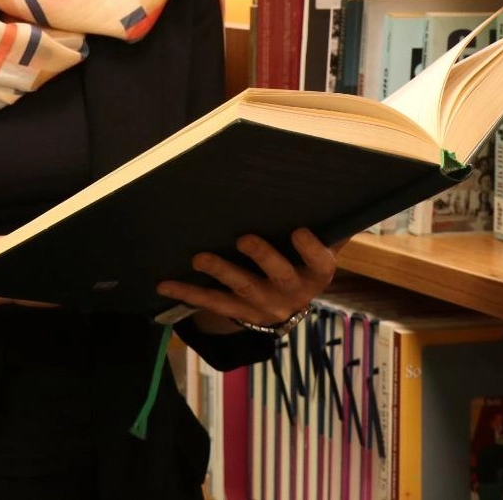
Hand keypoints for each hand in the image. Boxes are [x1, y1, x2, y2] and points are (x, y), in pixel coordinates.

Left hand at [156, 229, 339, 330]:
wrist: (286, 306)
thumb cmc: (303, 262)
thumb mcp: (319, 250)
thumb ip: (328, 227)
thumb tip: (337, 191)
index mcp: (316, 274)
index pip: (320, 262)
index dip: (311, 249)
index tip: (299, 230)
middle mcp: (292, 293)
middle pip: (279, 275)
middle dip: (262, 256)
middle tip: (244, 239)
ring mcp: (264, 305)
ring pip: (241, 288)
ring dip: (220, 271)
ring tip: (199, 257)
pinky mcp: (239, 312)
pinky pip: (212, 302)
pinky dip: (188, 292)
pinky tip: (165, 284)